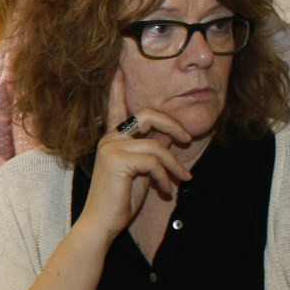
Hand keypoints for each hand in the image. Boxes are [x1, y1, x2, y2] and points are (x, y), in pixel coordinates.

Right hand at [78, 70, 195, 243]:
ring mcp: (112, 147)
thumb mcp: (142, 170)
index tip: (118, 66)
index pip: (116, 107)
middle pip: (148, 115)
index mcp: (112, 138)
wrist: (102, 223)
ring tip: (182, 180)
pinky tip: (166, 190)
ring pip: (158, 144)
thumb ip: (152, 149)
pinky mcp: (118, 160)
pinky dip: (167, 176)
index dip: (117, 86)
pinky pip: (155, 161)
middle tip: (187, 138)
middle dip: (173, 123)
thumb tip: (169, 134)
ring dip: (175, 165)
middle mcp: (110, 138)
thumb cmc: (120, 199)